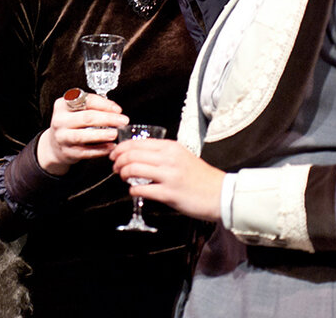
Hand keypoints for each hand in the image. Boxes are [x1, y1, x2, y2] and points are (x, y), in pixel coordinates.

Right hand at [37, 92, 129, 175]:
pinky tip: (111, 147)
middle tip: (122, 121)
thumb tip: (116, 110)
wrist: (56, 144)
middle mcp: (60, 120)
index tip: (118, 109)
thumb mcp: (77, 110)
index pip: (86, 101)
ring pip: (83, 136)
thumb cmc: (72, 123)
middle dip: (107, 119)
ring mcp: (62, 137)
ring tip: (116, 134)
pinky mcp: (67, 152)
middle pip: (86, 117)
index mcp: (62, 105)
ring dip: (102, 135)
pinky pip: (85, 152)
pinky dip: (100, 150)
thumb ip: (94, 107)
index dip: (104, 104)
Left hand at [110, 138, 224, 221]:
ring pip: (133, 169)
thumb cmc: (200, 177)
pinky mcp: (169, 194)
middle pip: (131, 155)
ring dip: (122, 174)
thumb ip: (162, 154)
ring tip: (123, 178)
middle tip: (115, 167)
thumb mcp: (182, 156)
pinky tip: (134, 191)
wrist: (220, 194)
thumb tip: (138, 155)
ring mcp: (169, 176)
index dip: (121, 149)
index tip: (115, 154)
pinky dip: (132, 190)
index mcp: (171, 147)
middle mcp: (169, 159)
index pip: (137, 143)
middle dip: (118, 161)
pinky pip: (141, 190)